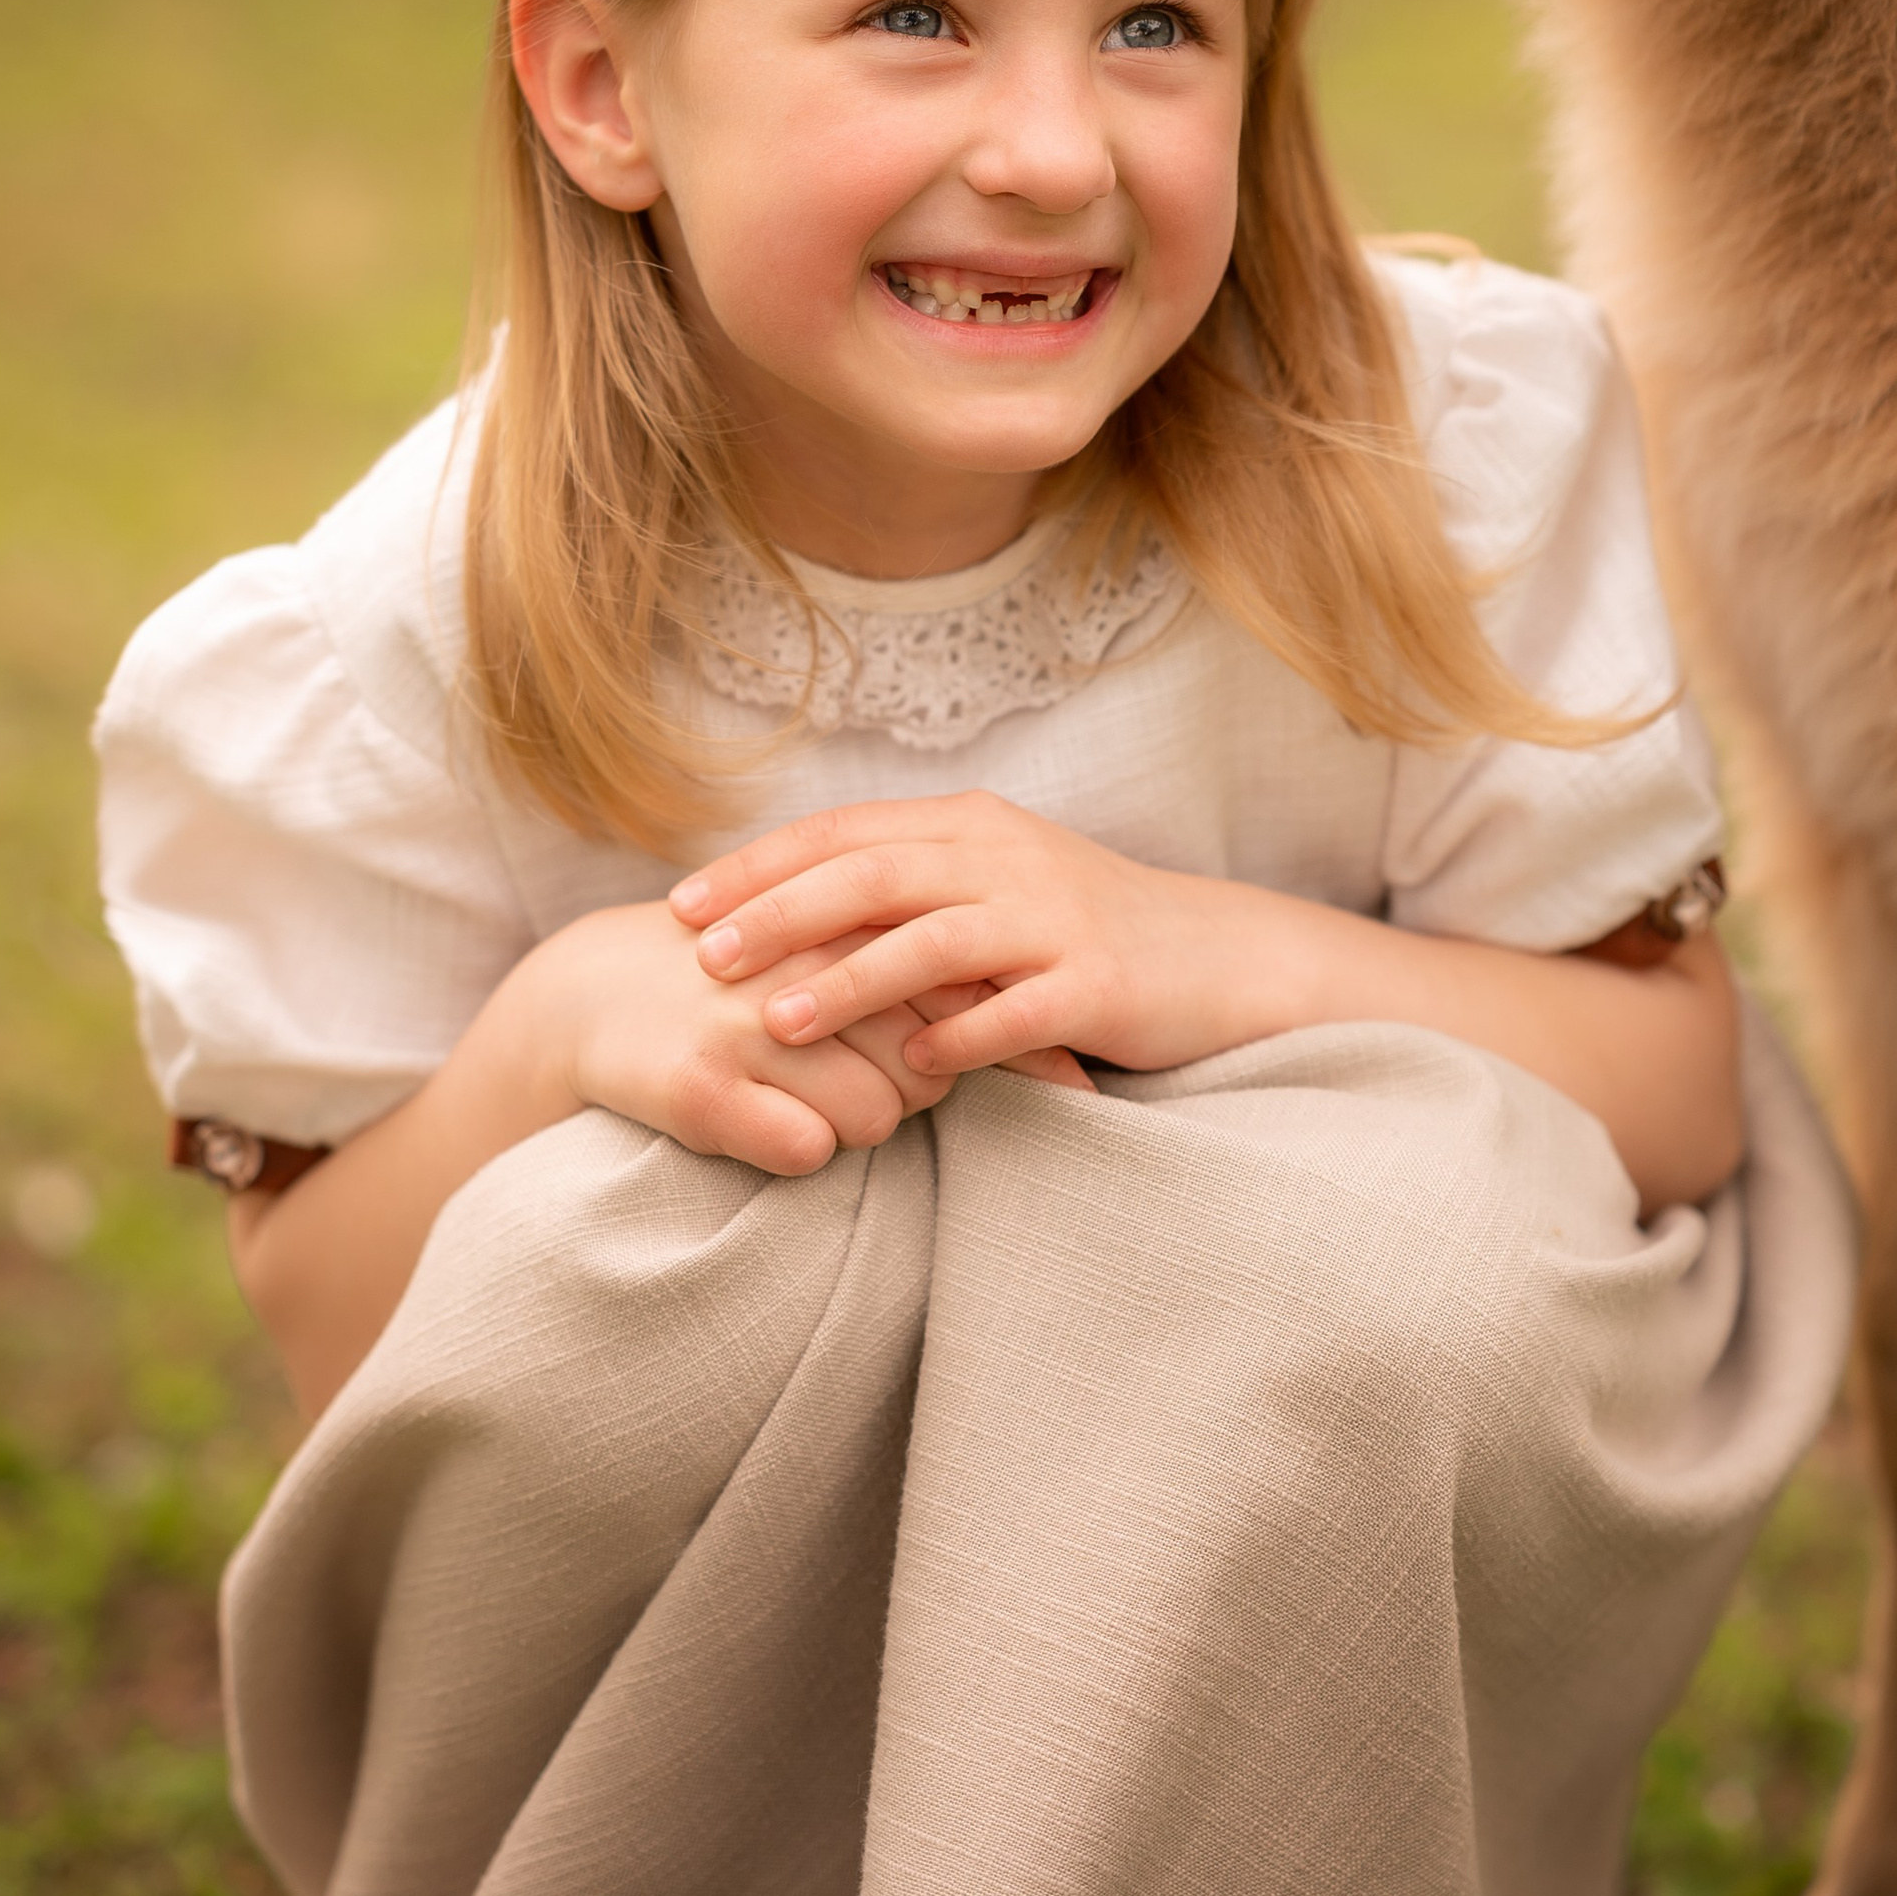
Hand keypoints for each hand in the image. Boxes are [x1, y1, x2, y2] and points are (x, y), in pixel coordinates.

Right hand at [535, 898, 1079, 1179]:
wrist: (591, 992)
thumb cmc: (743, 978)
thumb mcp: (832, 952)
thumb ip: (928, 978)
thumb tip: (1062, 1041)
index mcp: (840, 920)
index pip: (962, 986)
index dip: (1004, 1039)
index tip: (1053, 1075)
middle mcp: (801, 963)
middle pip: (929, 1066)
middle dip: (914, 1089)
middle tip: (848, 1069)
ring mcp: (747, 1022)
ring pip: (875, 1118)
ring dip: (853, 1123)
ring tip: (795, 1089)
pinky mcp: (698, 1085)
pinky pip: (804, 1151)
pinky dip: (794, 1148)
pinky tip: (759, 1116)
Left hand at [671, 792, 1263, 1080]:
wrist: (1214, 959)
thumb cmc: (1078, 929)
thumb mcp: (990, 880)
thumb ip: (903, 880)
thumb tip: (779, 903)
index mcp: (970, 825)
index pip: (843, 833)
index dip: (759, 866)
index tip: (682, 905)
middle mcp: (1007, 859)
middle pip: (872, 875)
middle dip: (779, 916)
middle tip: (703, 960)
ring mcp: (1054, 920)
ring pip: (933, 941)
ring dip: (848, 981)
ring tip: (776, 1020)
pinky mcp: (1098, 985)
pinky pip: (1014, 1013)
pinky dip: (957, 1039)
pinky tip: (908, 1070)